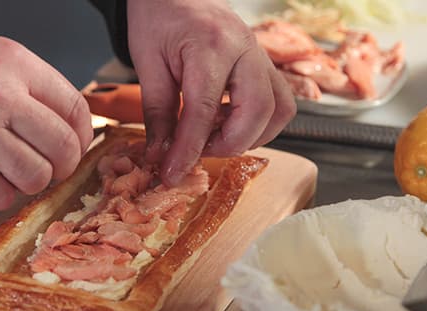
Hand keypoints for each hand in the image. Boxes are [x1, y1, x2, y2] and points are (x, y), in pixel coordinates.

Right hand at [0, 14, 92, 210]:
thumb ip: (29, 88)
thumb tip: (66, 128)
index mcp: (14, 64)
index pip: (75, 110)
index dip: (83, 137)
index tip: (75, 148)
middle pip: (63, 147)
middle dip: (63, 167)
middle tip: (49, 167)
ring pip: (35, 177)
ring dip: (30, 182)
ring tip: (13, 172)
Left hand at [127, 0, 295, 185]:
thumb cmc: (159, 18)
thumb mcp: (147, 63)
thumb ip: (157, 112)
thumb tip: (161, 156)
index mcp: (210, 46)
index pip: (204, 111)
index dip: (188, 150)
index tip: (172, 175)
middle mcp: (246, 50)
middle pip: (257, 113)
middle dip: (228, 145)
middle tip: (198, 152)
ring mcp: (261, 56)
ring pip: (279, 110)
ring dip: (250, 136)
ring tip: (214, 136)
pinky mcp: (264, 65)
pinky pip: (278, 102)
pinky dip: (258, 123)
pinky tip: (228, 122)